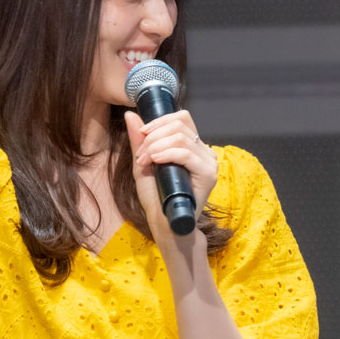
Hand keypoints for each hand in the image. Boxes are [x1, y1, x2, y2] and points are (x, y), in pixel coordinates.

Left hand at [124, 109, 218, 242]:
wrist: (165, 224)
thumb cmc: (156, 197)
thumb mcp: (143, 164)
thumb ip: (139, 141)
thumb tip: (130, 114)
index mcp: (193, 146)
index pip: (181, 118)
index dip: (159, 121)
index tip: (142, 134)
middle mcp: (204, 151)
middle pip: (179, 125)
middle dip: (154, 136)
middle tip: (141, 155)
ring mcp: (209, 163)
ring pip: (181, 137)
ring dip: (156, 146)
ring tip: (145, 161)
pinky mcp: (208, 175)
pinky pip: (186, 154)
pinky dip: (167, 153)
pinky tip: (155, 160)